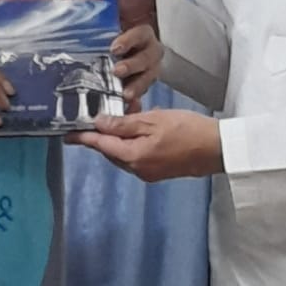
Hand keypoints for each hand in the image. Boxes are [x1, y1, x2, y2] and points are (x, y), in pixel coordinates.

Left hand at [69, 108, 222, 181]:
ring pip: (124, 153)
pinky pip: (137, 155)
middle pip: (111, 151)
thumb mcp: (153, 120)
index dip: (84, 138)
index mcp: (133, 157)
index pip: (101, 146)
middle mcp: (137, 169)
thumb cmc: (187, 130)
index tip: (67, 135)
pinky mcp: (159, 170)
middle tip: (104, 113)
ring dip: (121, 136)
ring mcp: (149, 172)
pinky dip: (134, 142)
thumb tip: (99, 124)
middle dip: (105, 134)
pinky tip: (143, 126)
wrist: (217, 149)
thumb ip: (124, 123)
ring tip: (130, 113)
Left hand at [111, 23, 162, 111]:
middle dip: (133, 66)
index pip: (142, 35)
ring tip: (125, 95)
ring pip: (146, 78)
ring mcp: (141, 69)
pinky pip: (138, 93)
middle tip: (117, 70)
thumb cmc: (118, 12)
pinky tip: (127, 107)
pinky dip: (134, 101)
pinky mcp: (134, 83)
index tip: (115, 47)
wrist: (114, 31)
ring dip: (137, 86)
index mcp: (142, 32)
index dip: (131, 40)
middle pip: (147, 60)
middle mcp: (146, 51)